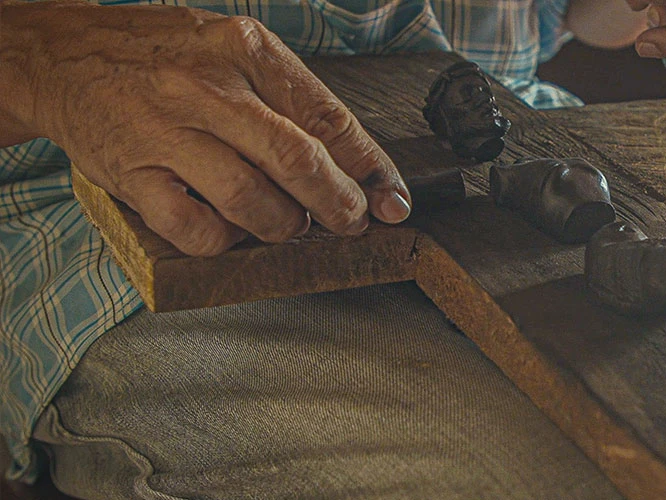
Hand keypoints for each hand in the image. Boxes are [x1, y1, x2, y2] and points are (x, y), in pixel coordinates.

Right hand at [2, 0, 410, 255]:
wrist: (62, 57)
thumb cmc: (161, 57)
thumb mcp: (231, 51)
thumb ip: (287, 97)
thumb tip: (348, 161)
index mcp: (245, 51)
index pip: (327, 115)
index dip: (370, 166)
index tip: (393, 199)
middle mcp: (208, 88)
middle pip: (296, 161)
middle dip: (339, 205)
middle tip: (353, 223)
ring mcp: (168, 133)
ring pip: (250, 200)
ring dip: (284, 226)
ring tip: (288, 225)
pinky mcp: (134, 175)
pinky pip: (197, 229)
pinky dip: (227, 241)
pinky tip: (231, 231)